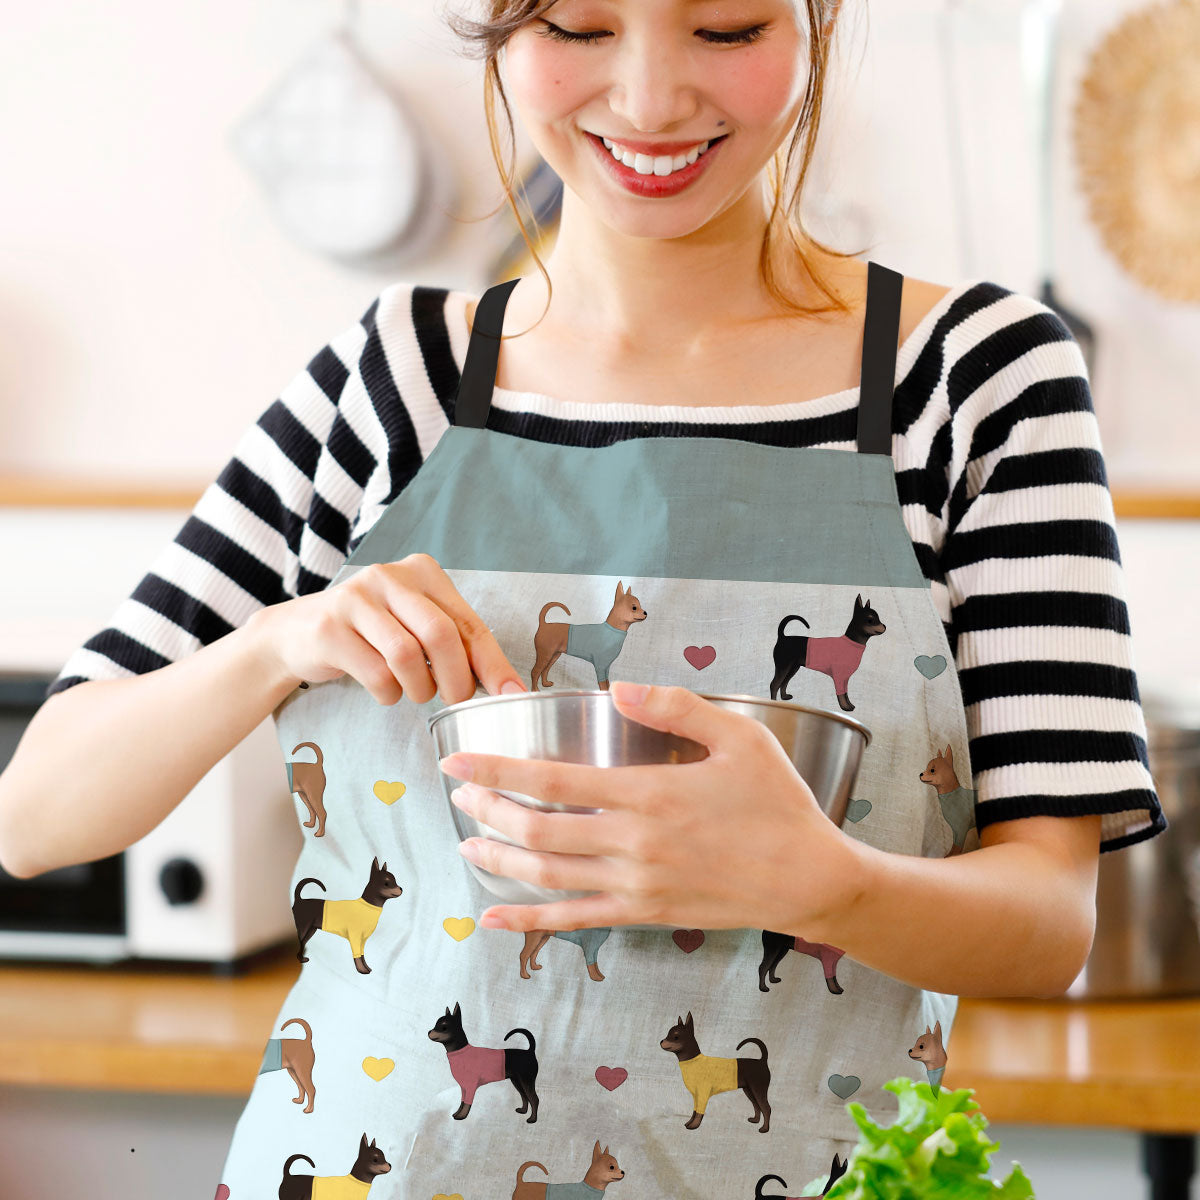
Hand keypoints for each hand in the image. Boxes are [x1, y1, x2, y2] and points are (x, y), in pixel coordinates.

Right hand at [247, 553, 527, 705]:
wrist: (297, 633)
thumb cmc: (371, 634)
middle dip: (456, 679)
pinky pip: (376, 674)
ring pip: (407, 656)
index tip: (512, 694)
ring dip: (419, 689)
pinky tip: (385, 691)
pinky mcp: (330, 628)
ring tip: (415, 693)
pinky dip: (388, 694)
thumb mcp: (414, 626)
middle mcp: (389, 577)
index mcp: (422, 572)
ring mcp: (356, 599)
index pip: (468, 622)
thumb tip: (507, 685)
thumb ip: (456, 643)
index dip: (493, 663)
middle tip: (455, 701)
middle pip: (441, 635)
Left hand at [439, 680, 851, 935]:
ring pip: (547, 876)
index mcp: (650, 794)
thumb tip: (619, 688)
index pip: (552, 781)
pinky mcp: (644, 914)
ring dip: (499, 859)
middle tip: (457, 794)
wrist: (810, 880)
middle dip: (487, 810)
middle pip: (537, 830)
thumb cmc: (778, 803)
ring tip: (465, 843)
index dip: (496, 771)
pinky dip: (529, 921)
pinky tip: (495, 919)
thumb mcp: (740, 737)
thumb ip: (677, 707)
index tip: (456, 760)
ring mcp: (635, 886)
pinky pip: (574, 921)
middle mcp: (633, 844)